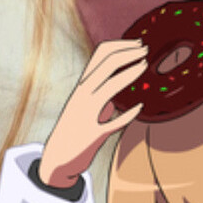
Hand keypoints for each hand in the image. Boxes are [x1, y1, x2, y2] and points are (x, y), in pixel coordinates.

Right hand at [37, 38, 146, 188]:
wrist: (56, 158)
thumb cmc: (74, 127)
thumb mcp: (84, 103)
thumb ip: (99, 92)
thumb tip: (120, 85)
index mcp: (82, 86)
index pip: (100, 54)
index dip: (121, 45)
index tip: (138, 43)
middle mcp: (82, 96)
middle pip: (106, 64)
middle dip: (129, 53)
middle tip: (146, 49)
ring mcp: (87, 114)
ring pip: (109, 87)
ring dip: (129, 74)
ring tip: (145, 66)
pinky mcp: (93, 135)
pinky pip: (114, 122)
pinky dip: (128, 114)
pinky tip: (139, 107)